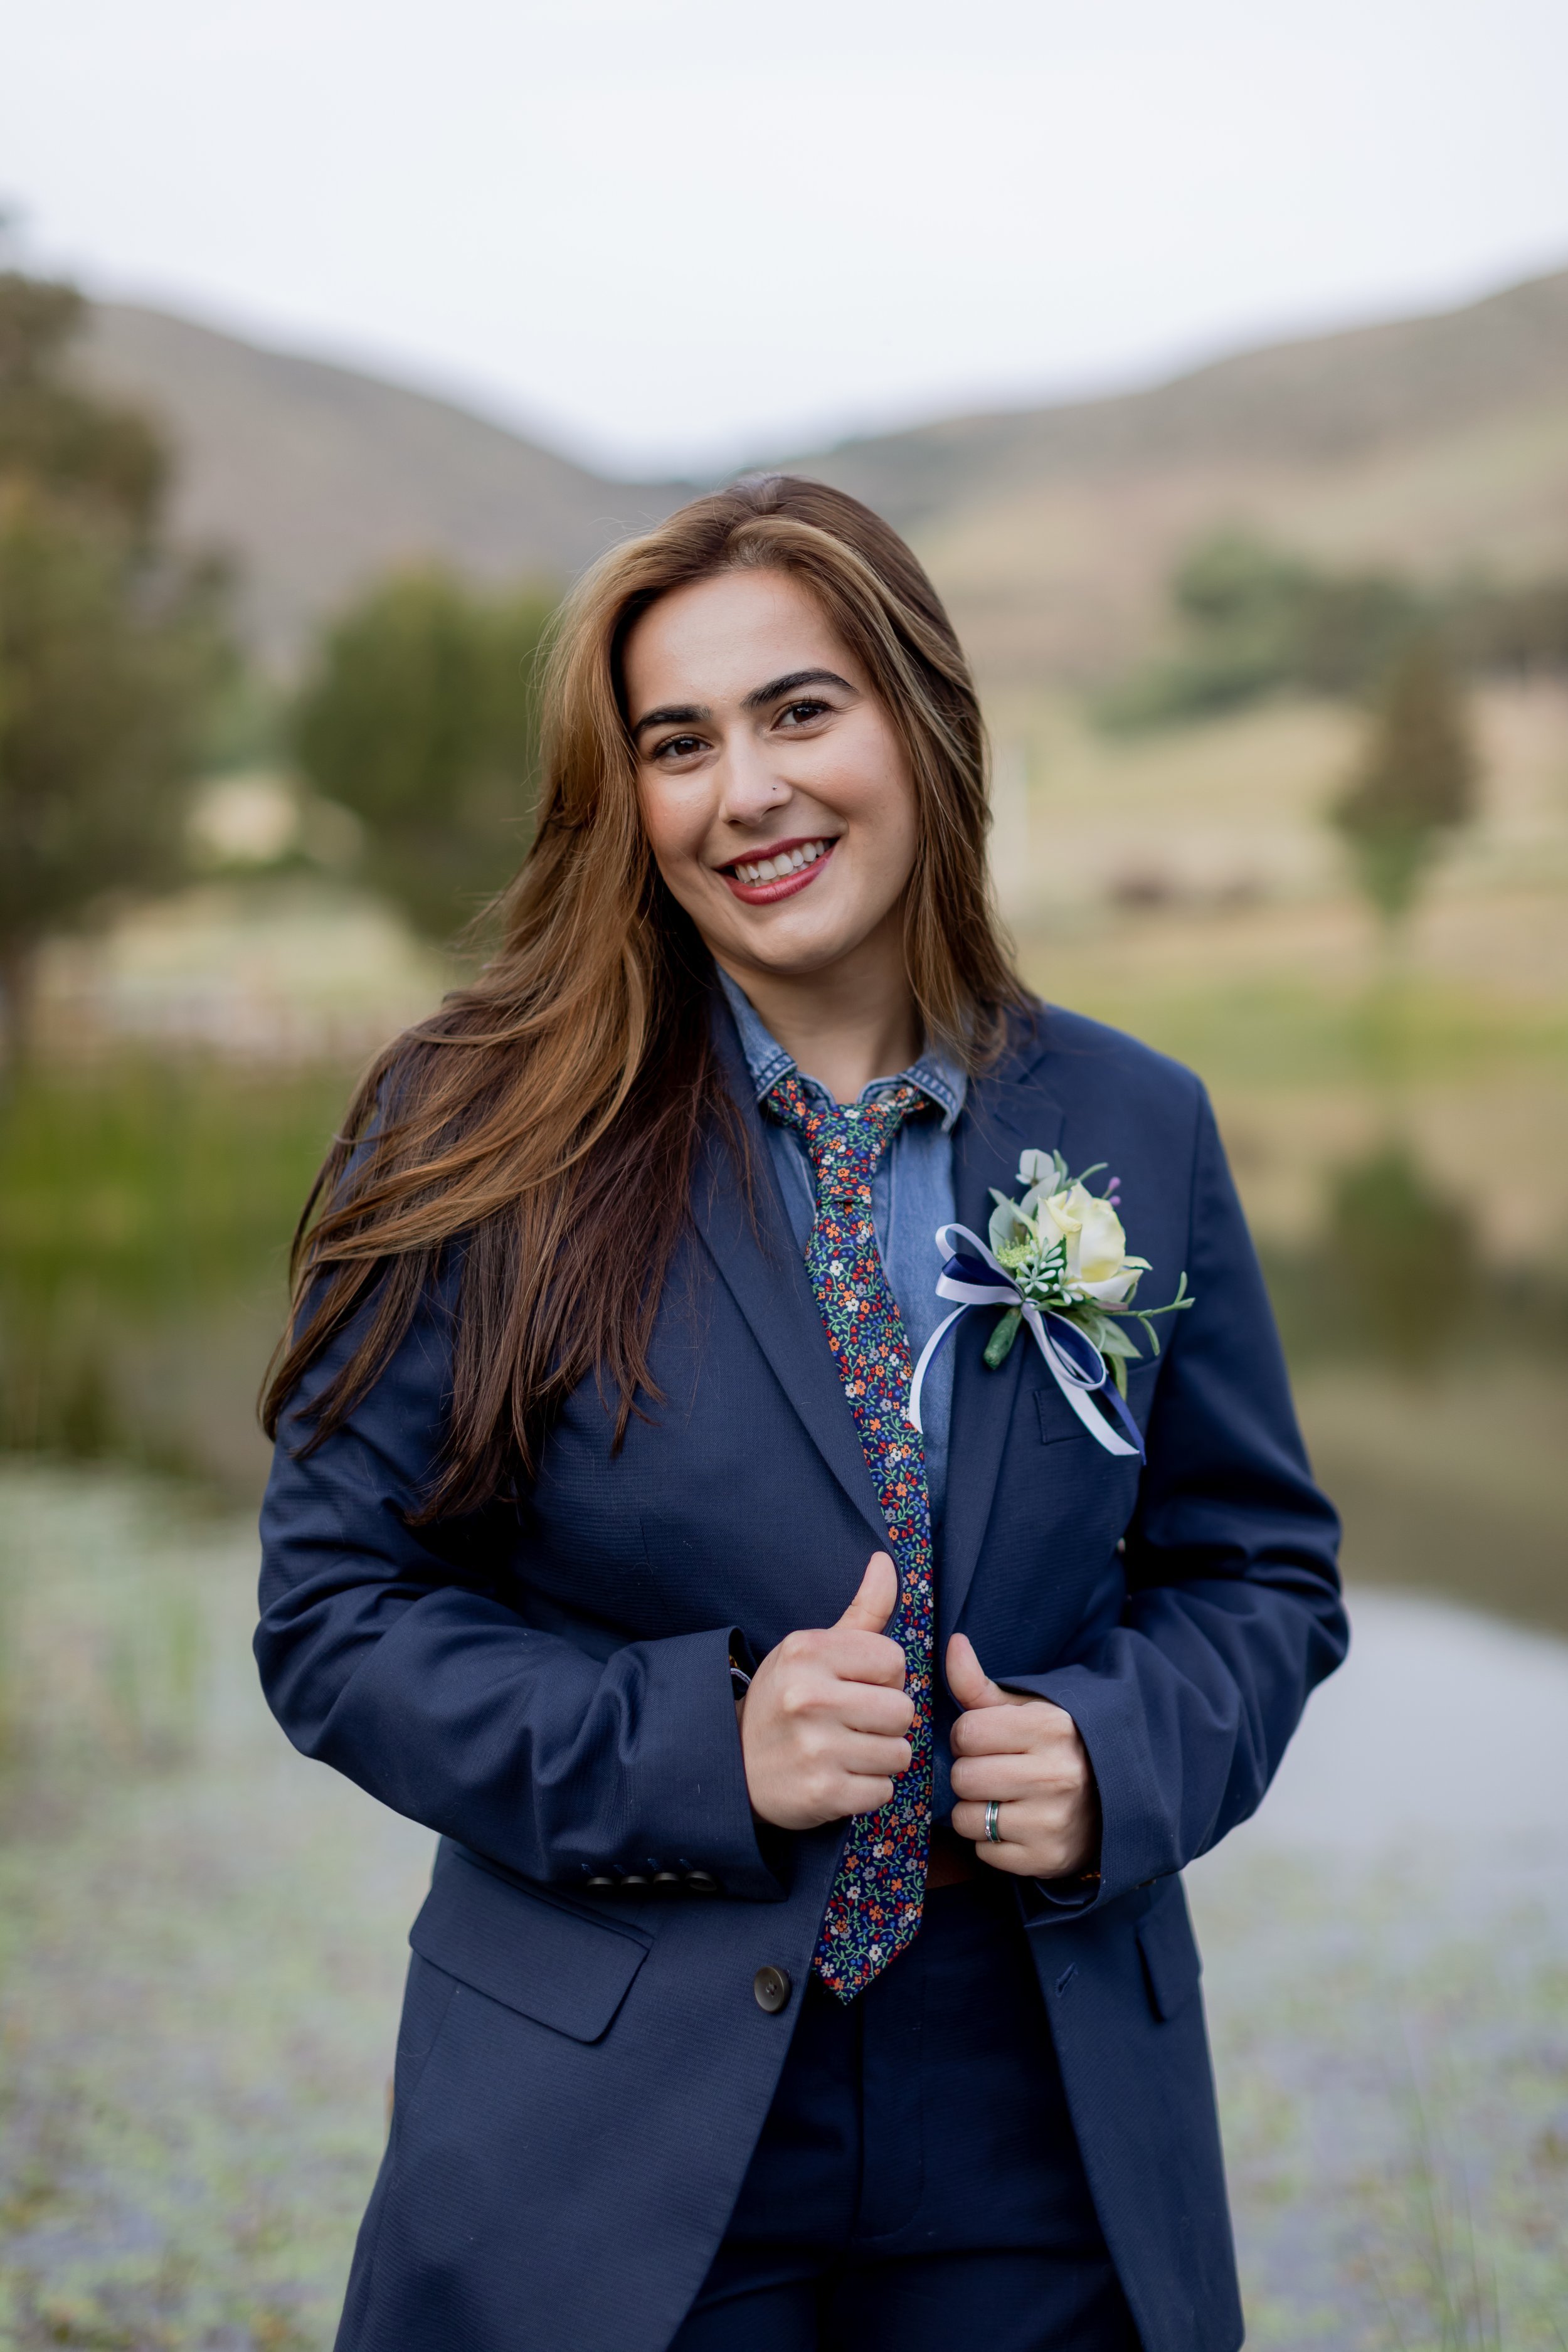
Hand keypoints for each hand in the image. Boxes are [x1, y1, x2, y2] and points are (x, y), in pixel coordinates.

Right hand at [739, 1553, 914, 1831]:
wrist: (731, 1765)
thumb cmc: (785, 1700)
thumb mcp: (812, 1649)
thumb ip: (861, 1611)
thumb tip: (887, 1562)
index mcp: (807, 1652)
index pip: (893, 1659)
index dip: (884, 1677)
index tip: (857, 1687)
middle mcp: (808, 1697)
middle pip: (903, 1709)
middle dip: (886, 1720)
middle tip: (852, 1724)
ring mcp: (814, 1748)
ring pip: (899, 1753)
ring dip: (881, 1757)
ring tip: (846, 1751)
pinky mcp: (822, 1794)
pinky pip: (883, 1791)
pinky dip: (869, 1789)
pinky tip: (840, 1777)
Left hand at [946, 1633, 1099, 1879]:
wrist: (1108, 1801)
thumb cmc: (1052, 1749)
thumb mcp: (1023, 1710)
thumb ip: (978, 1683)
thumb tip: (953, 1642)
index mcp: (1050, 1727)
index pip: (966, 1732)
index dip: (967, 1737)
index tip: (987, 1741)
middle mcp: (1056, 1774)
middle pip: (964, 1776)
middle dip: (969, 1774)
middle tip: (993, 1772)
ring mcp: (1053, 1820)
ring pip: (967, 1818)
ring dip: (974, 1811)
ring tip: (1001, 1799)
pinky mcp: (1047, 1858)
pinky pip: (984, 1852)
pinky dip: (991, 1842)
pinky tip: (1015, 1826)